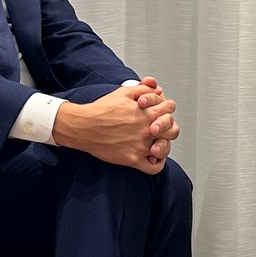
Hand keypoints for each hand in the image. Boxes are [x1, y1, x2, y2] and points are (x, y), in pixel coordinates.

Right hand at [52, 78, 177, 173]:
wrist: (83, 126)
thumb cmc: (101, 110)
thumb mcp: (124, 92)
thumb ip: (144, 89)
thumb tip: (158, 89)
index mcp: (146, 113)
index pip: (170, 109)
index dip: (166, 107)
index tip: (161, 110)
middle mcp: (146, 130)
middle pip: (172, 129)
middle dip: (168, 126)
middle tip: (161, 126)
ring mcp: (141, 146)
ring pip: (165, 148)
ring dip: (164, 144)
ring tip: (157, 141)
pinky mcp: (133, 160)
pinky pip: (154, 167)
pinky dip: (157, 163)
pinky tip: (152, 157)